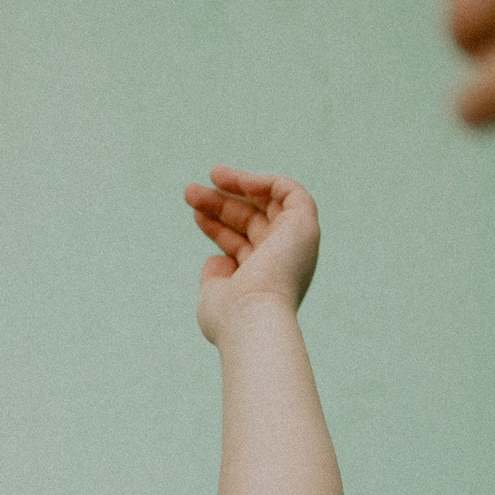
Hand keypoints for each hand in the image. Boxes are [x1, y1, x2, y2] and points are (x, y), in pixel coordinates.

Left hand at [184, 168, 319, 344]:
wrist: (252, 319)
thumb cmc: (229, 318)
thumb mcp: (214, 296)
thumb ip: (216, 277)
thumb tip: (217, 258)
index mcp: (264, 280)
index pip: (242, 243)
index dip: (217, 226)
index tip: (194, 213)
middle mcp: (284, 261)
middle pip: (252, 221)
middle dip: (221, 203)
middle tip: (189, 191)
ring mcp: (296, 243)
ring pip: (269, 203)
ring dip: (239, 185)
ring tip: (210, 174)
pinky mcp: (305, 227)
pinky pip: (291, 193)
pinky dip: (267, 182)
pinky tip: (240, 181)